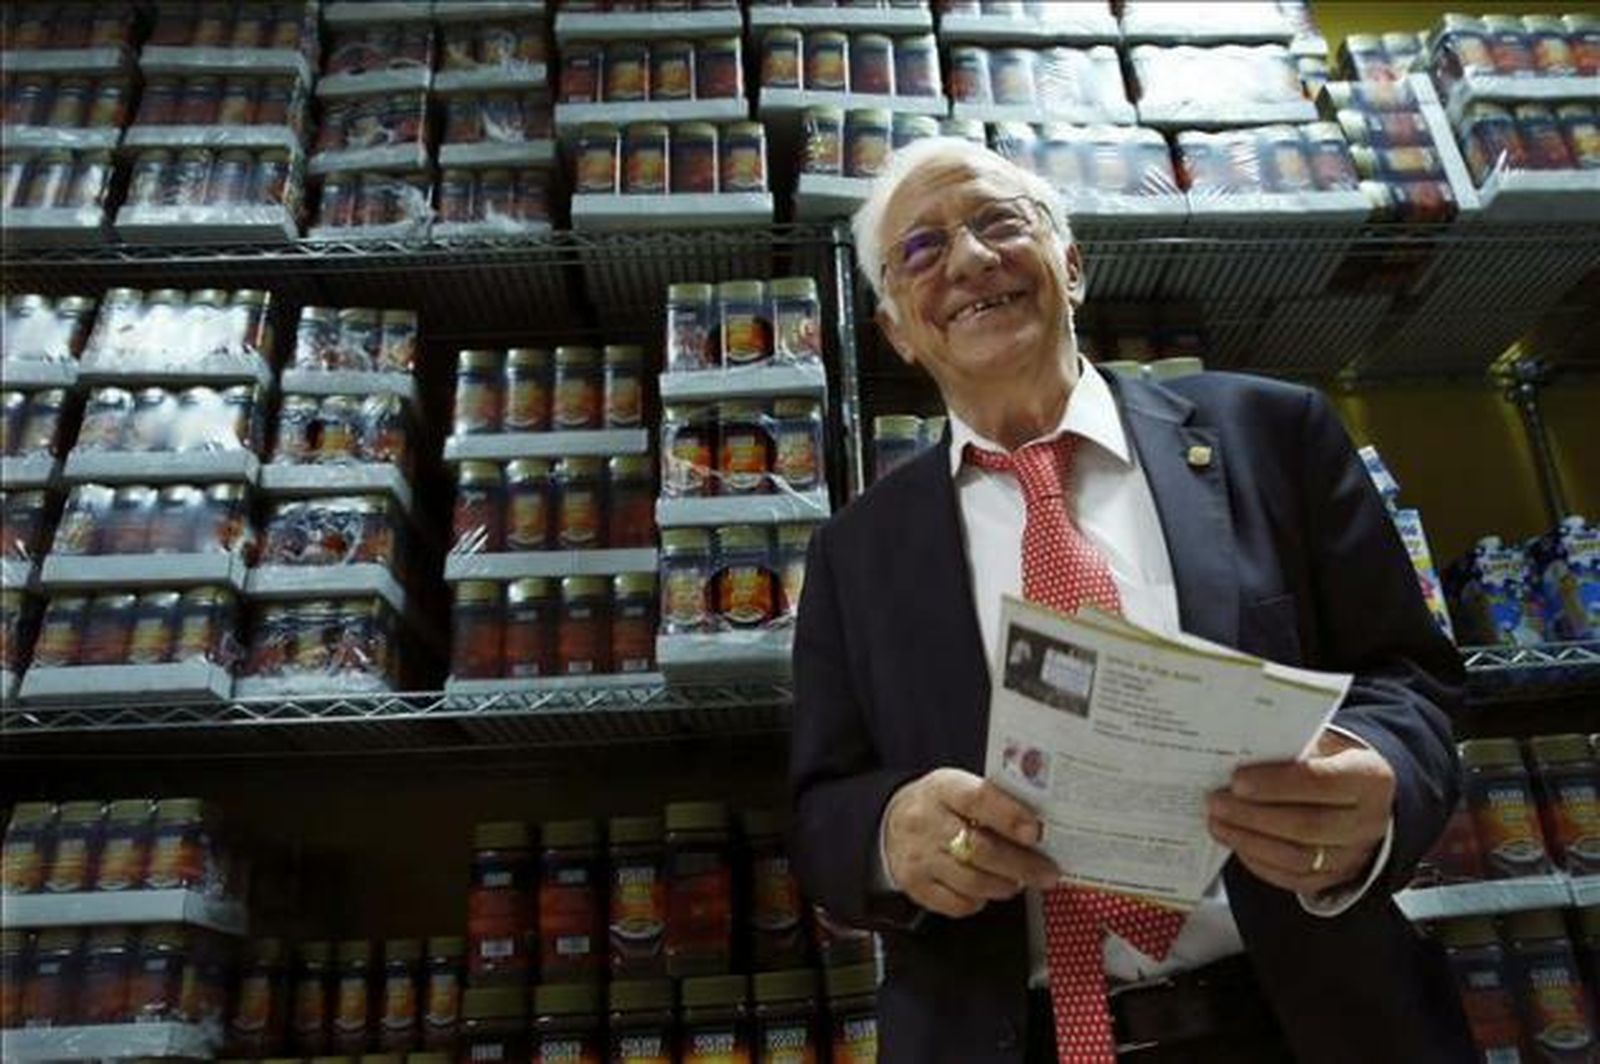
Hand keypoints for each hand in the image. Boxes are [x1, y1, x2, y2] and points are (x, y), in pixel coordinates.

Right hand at [884, 768, 1059, 918]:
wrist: (890, 822)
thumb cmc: (940, 805)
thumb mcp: (960, 787)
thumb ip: (994, 802)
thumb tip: (1039, 827)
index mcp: (944, 789)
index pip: (978, 799)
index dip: (1009, 816)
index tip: (1035, 832)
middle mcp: (927, 822)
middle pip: (980, 849)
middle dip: (1021, 864)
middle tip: (1048, 873)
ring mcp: (919, 857)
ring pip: (972, 881)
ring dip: (1004, 885)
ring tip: (1019, 881)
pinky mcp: (915, 885)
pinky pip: (957, 904)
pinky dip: (979, 900)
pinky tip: (986, 890)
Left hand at [1207, 730, 1394, 896]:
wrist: (1363, 795)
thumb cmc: (1333, 761)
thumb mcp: (1322, 742)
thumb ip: (1290, 748)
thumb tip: (1242, 755)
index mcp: (1370, 777)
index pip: (1322, 782)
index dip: (1277, 784)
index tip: (1237, 780)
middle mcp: (1369, 821)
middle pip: (1307, 825)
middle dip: (1253, 815)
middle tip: (1216, 802)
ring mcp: (1355, 854)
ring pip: (1298, 857)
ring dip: (1249, 840)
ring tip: (1217, 822)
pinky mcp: (1337, 876)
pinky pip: (1294, 878)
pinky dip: (1259, 862)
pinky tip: (1236, 842)